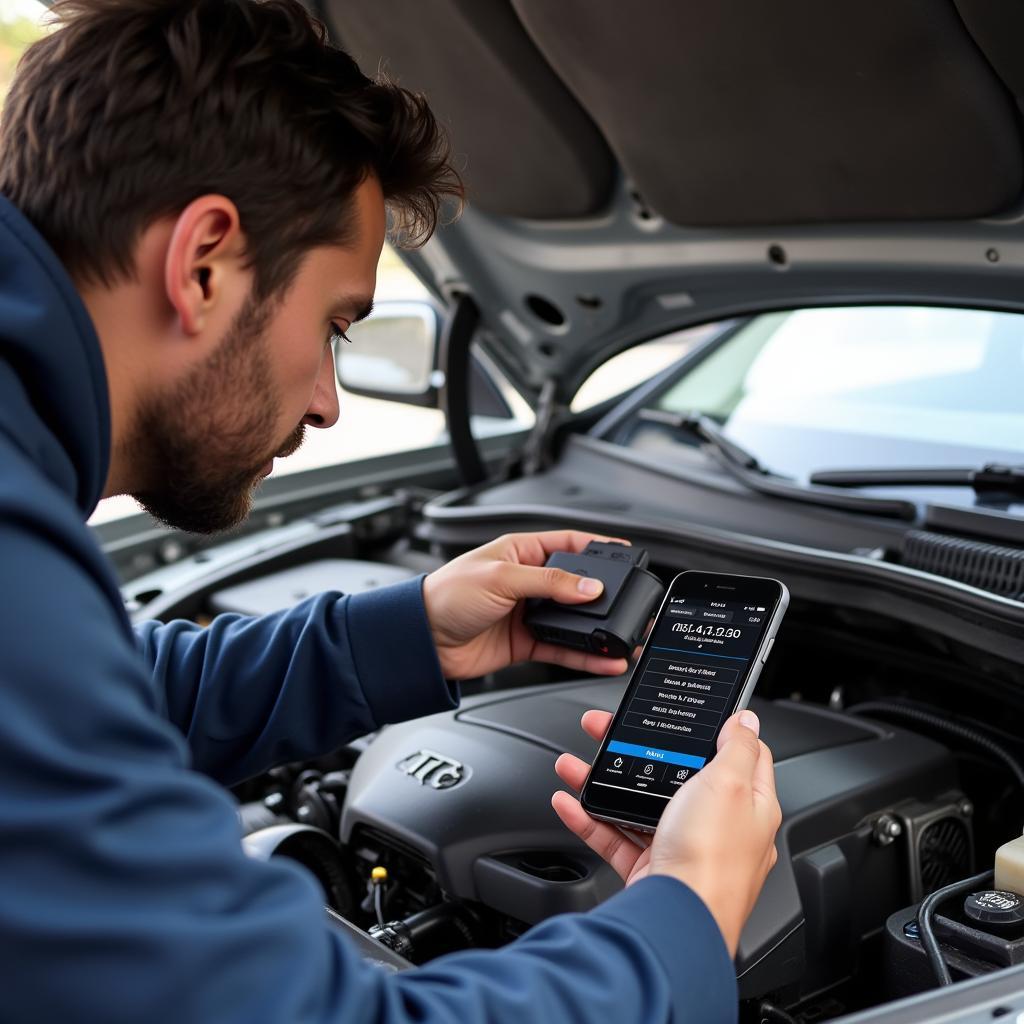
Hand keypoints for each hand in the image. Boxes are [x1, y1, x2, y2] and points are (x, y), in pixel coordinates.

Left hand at [422, 530, 630, 678]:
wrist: (421, 640)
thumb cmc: (446, 595)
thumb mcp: (500, 577)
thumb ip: (548, 582)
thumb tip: (589, 587)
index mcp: (521, 552)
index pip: (569, 544)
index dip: (598, 546)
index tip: (628, 553)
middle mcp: (528, 581)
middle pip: (576, 586)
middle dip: (605, 596)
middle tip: (632, 602)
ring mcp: (528, 613)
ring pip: (574, 621)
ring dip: (599, 631)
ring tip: (625, 637)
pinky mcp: (525, 643)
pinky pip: (563, 648)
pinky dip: (584, 656)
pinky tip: (604, 659)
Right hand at [552, 708, 780, 956]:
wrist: (676, 921)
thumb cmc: (712, 860)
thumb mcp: (729, 785)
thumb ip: (738, 748)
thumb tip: (746, 719)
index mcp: (748, 805)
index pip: (740, 756)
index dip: (716, 731)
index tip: (689, 715)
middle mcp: (718, 827)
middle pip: (676, 775)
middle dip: (638, 751)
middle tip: (608, 731)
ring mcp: (683, 849)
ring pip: (640, 804)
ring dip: (604, 781)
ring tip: (575, 764)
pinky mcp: (652, 869)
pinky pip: (616, 837)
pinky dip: (590, 818)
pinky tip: (570, 802)